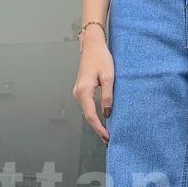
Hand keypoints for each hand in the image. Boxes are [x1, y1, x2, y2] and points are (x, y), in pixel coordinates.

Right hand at [72, 26, 112, 144]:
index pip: (91, 116)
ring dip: (96, 124)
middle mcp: (78, 93)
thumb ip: (108, 96)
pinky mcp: (81, 91)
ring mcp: (78, 92)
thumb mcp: (109, 77)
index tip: (107, 137)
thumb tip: (107, 113)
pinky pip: (88, 107)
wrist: (92, 45)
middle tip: (109, 141)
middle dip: (98, 130)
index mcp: (84, 91)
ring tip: (107, 134)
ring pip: (87, 112)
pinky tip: (102, 121)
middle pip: (88, 117)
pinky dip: (94, 116)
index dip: (99, 129)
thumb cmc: (101, 58)